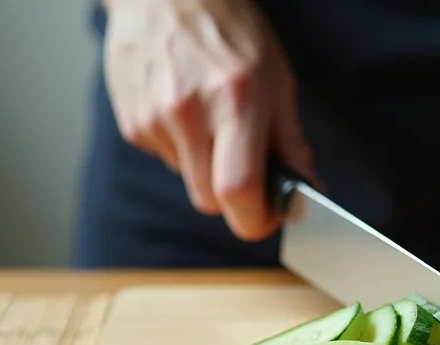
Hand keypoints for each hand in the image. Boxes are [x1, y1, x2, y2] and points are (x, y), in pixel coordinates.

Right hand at [102, 0, 316, 239]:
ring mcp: (154, 119)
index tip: (268, 216)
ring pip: (187, 181)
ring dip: (205, 167)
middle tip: (245, 165)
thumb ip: (291, 140)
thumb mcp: (276, 77)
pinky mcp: (132, 123)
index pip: (239, 191)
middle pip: (210, 201)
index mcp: (235, 99)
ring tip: (211, 119)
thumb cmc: (229, 29)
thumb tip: (307, 191)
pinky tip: (185, 110)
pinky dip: (181, 148)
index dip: (256, 219)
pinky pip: (166, 159)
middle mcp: (189, 111)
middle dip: (233, 196)